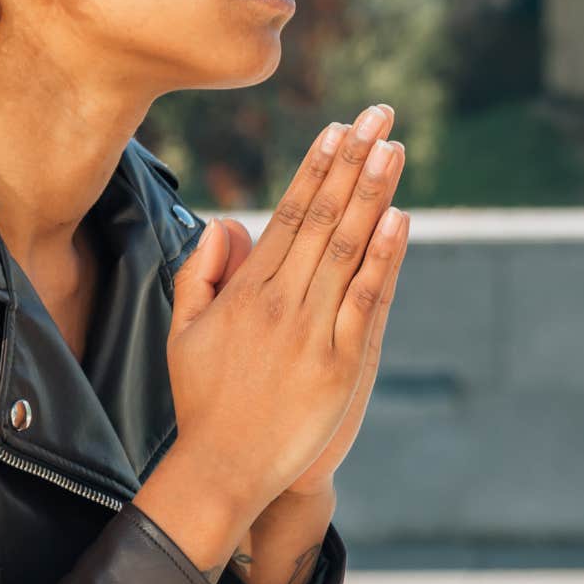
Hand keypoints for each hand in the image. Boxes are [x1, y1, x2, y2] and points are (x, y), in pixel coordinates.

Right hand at [157, 103, 407, 524]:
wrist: (224, 469)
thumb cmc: (204, 400)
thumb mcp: (184, 331)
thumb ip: (200, 272)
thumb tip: (224, 224)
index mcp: (246, 290)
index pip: (288, 213)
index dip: (316, 168)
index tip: (338, 128)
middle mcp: (280, 301)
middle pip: (323, 217)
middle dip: (353, 161)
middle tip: (379, 114)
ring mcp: (312, 331)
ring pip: (348, 248)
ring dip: (372, 193)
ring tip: (394, 148)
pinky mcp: (340, 363)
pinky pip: (365, 300)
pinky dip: (384, 258)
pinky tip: (399, 219)